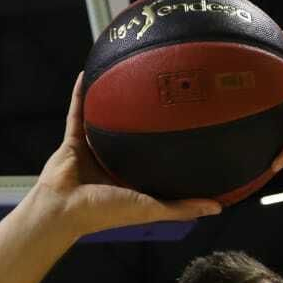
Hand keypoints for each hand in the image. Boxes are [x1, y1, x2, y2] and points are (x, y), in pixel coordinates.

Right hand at [34, 74, 221, 236]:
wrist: (63, 209)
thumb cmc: (105, 212)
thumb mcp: (151, 209)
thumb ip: (182, 208)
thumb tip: (219, 207)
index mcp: (131, 178)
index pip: (155, 158)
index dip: (170, 143)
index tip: (191, 126)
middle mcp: (113, 161)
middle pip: (132, 133)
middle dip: (146, 115)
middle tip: (168, 92)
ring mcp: (92, 148)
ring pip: (105, 118)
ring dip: (114, 99)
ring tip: (130, 76)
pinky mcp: (72, 139)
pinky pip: (77, 110)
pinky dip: (81, 92)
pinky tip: (91, 70)